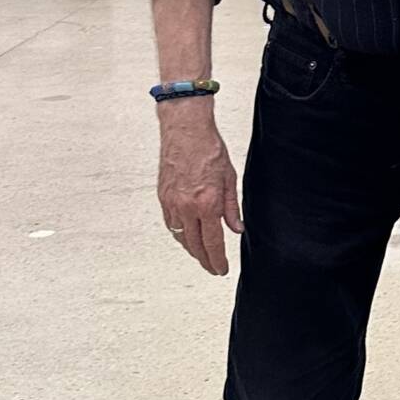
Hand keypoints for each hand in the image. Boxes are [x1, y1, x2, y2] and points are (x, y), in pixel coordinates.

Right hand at [158, 104, 243, 274]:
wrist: (186, 130)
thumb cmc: (209, 149)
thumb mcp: (229, 179)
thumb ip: (232, 208)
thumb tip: (236, 229)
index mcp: (207, 203)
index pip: (212, 242)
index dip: (217, 260)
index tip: (221, 269)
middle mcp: (186, 207)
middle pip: (194, 245)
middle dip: (204, 260)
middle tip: (212, 267)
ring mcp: (172, 202)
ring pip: (180, 237)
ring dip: (191, 249)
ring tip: (201, 255)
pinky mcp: (163, 196)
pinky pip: (171, 224)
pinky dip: (180, 234)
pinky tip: (187, 236)